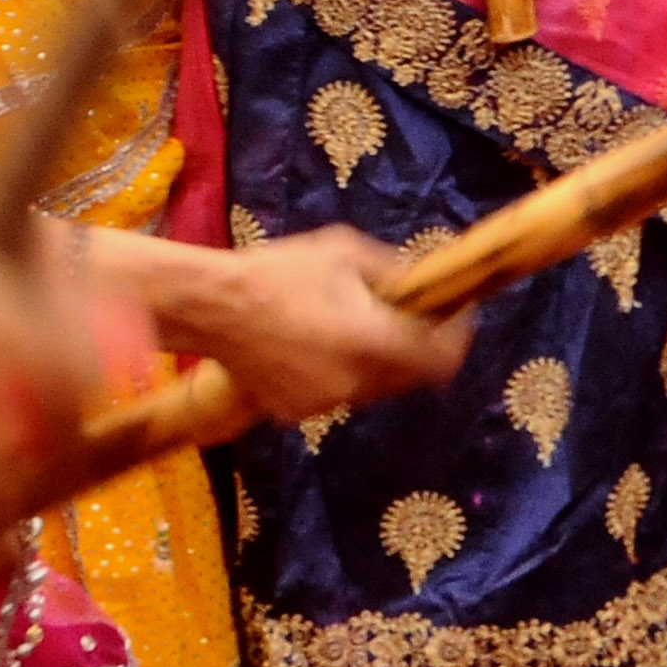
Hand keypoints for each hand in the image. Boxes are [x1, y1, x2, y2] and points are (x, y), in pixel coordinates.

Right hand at [171, 224, 472, 427]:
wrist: (210, 307)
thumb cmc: (277, 272)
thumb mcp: (345, 253)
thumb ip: (393, 272)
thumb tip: (424, 282)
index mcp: (372, 344)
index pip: (441, 361)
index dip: (456, 339)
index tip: (453, 315)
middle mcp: (354, 383)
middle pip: (411, 377)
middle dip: (417, 347)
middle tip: (406, 314)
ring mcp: (324, 403)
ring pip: (374, 387)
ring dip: (378, 361)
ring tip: (353, 324)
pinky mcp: (297, 413)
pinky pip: (337, 393)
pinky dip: (341, 373)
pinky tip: (316, 343)